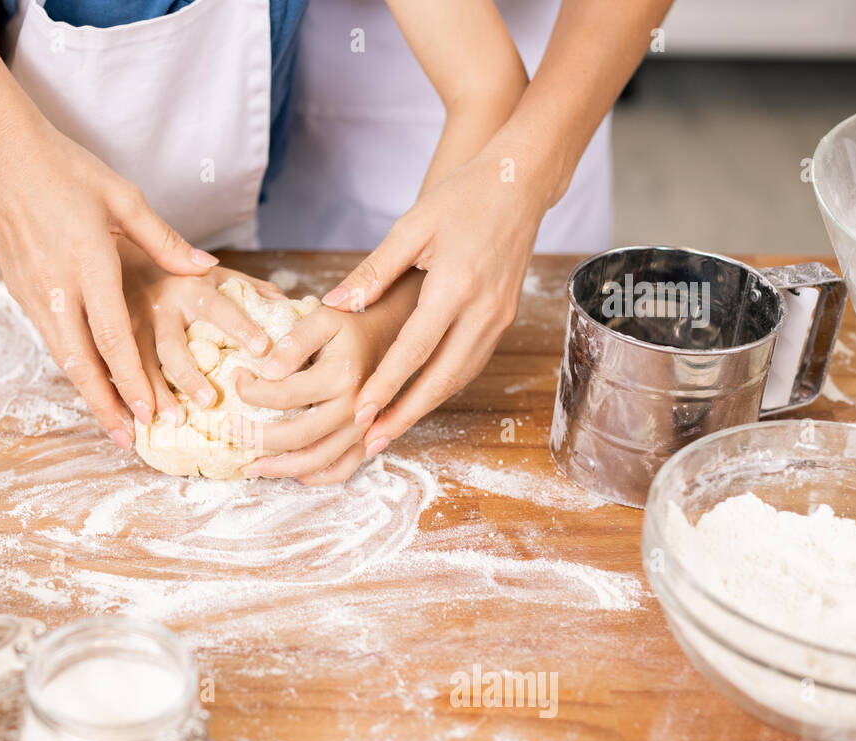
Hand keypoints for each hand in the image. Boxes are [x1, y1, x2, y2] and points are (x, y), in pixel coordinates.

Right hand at [0, 119, 219, 447]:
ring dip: (87, 392)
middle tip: (128, 440)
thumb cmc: (66, 169)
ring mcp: (32, 290)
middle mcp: (56, 284)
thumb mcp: (122, 197)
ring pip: (61, 356)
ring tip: (111, 423)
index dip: (132, 380)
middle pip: (81, 361)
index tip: (150, 413)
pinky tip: (88, 383)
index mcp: (88, 261)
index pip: (112, 336)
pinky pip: (49, 338)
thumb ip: (165, 240)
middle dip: (106, 404)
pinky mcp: (19, 289)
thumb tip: (208, 269)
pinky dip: (71, 366)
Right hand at [119, 243, 287, 424]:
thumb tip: (286, 307)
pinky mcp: (103, 338)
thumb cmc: (170, 267)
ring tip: (161, 422)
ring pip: (134, 364)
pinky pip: (105, 371)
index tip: (263, 349)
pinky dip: (114, 399)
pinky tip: (125, 424)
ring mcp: (127, 325)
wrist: (107, 248)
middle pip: (171, 347)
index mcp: (189, 287)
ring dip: (148, 395)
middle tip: (209, 402)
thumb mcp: (208, 268)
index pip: (218, 308)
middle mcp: (157, 307)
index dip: (240, 326)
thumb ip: (246, 287)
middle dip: (188, 376)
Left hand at [231, 299, 405, 484]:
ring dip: (278, 468)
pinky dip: (314, 477)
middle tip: (228, 429)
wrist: (387, 337)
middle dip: (255, 436)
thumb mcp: (322, 319)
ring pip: (315, 461)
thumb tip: (266, 371)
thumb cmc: (349, 327)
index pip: (283, 395)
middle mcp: (354, 409)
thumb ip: (293, 342)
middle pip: (296, 435)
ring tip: (250, 465)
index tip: (236, 377)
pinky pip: (341, 470)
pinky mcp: (364, 440)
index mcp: (341, 377)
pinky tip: (289, 472)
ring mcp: (361, 429)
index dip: (250, 391)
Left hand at [321, 150, 546, 458]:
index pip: (415, 349)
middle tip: (371, 444)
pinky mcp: (503, 318)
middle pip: (441, 378)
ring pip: (459, 377)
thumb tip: (334, 307)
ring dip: (425, 407)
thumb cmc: (463, 197)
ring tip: (389, 431)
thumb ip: (373, 271)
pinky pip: (470, 363)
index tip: (359, 414)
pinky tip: (419, 399)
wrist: (521, 181)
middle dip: (405, 415)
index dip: (386, 385)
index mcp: (457, 286)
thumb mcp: (412, 226)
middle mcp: (483, 310)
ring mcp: (498, 317)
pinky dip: (444, 387)